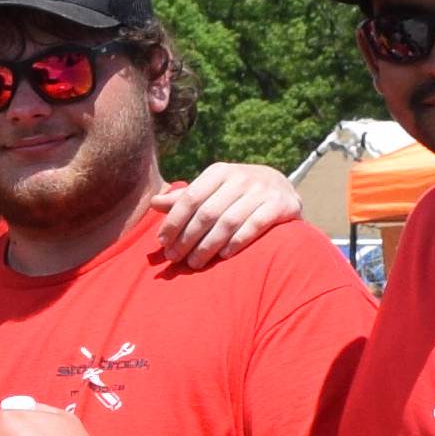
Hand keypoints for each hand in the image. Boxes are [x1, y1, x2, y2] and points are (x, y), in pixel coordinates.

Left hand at [152, 162, 297, 269]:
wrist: (281, 188)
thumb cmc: (235, 192)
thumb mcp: (211, 189)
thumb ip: (184, 198)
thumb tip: (153, 203)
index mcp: (219, 172)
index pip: (190, 198)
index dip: (174, 222)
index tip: (162, 242)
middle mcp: (241, 178)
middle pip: (207, 213)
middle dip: (187, 238)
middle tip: (175, 257)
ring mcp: (262, 191)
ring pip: (228, 223)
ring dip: (208, 246)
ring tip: (194, 263)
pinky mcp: (281, 205)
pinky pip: (253, 227)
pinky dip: (236, 243)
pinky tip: (222, 256)